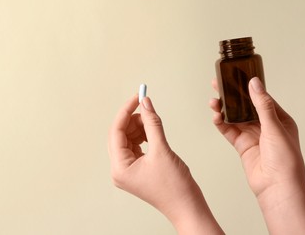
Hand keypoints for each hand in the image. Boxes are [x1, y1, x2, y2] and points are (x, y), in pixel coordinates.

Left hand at [108, 94, 223, 234]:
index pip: (116, 132)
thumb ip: (152, 123)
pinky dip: (143, 136)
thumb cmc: (175, 187)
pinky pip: (136, 146)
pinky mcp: (138, 169)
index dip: (126, 111)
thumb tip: (145, 103)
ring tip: (152, 122)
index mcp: (119, 167)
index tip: (137, 97)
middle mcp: (120, 169)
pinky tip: (153, 132)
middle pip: (120, 135)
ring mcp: (128, 170)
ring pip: (128, 139)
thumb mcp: (162, 149)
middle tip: (147, 107)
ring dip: (139, 127)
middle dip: (133, 119)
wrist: (187, 206)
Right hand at [210, 77, 304, 233]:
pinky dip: (221, 123)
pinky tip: (216, 117)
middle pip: (244, 106)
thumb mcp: (275, 127)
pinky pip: (228, 130)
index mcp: (278, 118)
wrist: (276, 186)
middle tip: (217, 84)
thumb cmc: (285, 160)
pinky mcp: (241, 145)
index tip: (234, 77)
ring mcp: (252, 135)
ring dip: (223, 109)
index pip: (260, 97)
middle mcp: (265, 126)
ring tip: (213, 102)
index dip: (246, 87)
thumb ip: (262, 105)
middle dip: (230, 95)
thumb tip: (254, 83)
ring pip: (234, 117)